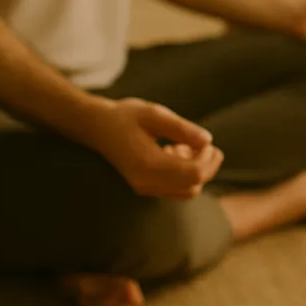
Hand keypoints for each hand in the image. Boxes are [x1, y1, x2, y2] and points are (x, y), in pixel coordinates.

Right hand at [83, 98, 222, 198]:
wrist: (97, 127)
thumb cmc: (126, 117)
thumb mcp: (154, 114)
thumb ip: (182, 128)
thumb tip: (208, 140)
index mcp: (149, 164)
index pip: (193, 174)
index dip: (208, 159)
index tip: (206, 141)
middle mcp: (146, 182)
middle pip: (193, 186)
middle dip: (207, 166)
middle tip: (205, 143)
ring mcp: (144, 188)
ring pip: (186, 191)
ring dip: (196, 171)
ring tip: (186, 145)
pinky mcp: (145, 188)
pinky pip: (175, 190)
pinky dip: (185, 175)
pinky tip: (175, 152)